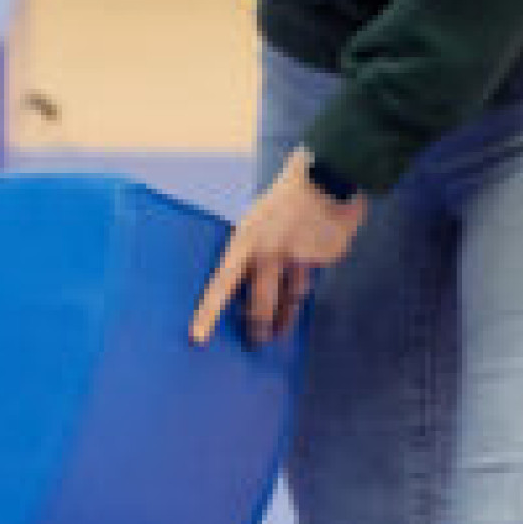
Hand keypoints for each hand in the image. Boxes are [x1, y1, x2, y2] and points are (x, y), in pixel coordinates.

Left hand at [190, 146, 366, 345]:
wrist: (325, 179)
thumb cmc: (285, 202)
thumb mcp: (256, 221)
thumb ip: (251, 252)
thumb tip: (243, 292)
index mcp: (244, 242)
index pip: (220, 284)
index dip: (208, 313)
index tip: (197, 338)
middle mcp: (268, 254)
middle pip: (260, 306)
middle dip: (257, 329)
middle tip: (255, 344)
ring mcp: (298, 259)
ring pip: (289, 302)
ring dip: (284, 321)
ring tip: (279, 333)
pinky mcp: (322, 262)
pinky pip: (310, 283)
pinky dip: (306, 285)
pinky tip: (307, 279)